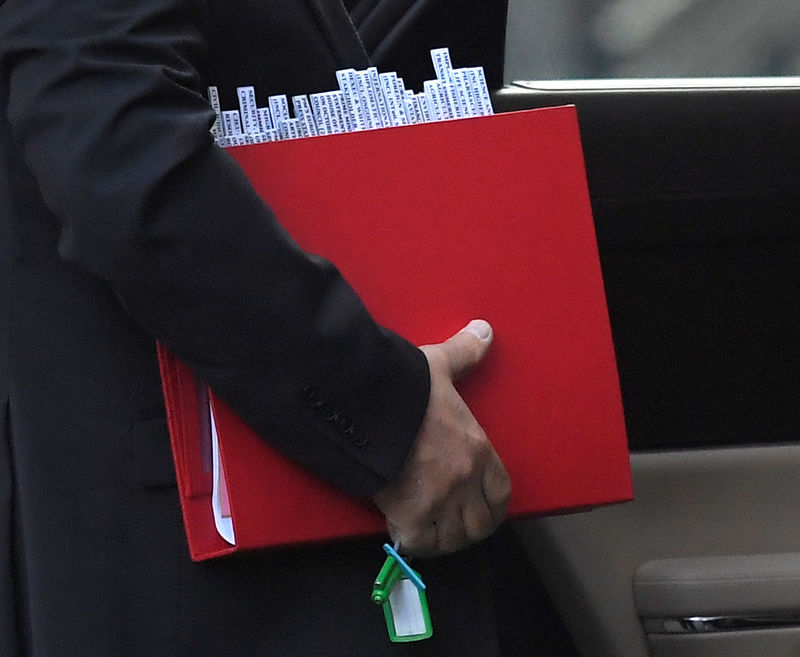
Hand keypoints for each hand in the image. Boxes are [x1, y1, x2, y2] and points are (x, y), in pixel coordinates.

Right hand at [372, 320, 510, 557]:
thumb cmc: (406, 385)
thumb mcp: (439, 365)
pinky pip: (420, 544)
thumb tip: (485, 329)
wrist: (366, 404)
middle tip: (455, 522)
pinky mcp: (408, 515)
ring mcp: (438, 501)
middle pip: (482, 523)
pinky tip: (407, 531)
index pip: (501, 492)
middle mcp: (464, 480)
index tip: (483, 505)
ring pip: (454, 539)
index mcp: (477, 448)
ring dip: (445, 538)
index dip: (494, 504)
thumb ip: (464, 352)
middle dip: (472, 526)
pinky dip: (416, 542)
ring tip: (432, 530)